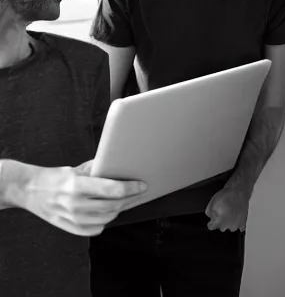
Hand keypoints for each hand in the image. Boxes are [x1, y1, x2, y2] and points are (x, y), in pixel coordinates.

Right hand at [6, 159, 146, 236]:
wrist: (30, 190)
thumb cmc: (57, 177)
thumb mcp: (78, 168)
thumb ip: (100, 169)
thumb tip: (123, 167)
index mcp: (77, 185)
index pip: (111, 190)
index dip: (131, 188)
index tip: (142, 185)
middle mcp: (74, 204)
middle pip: (113, 205)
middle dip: (131, 198)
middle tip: (140, 192)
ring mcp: (72, 219)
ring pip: (107, 218)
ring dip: (121, 209)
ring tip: (128, 200)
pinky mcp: (70, 228)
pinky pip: (96, 229)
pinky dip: (107, 221)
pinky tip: (111, 212)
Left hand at [205, 186, 249, 231]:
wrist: (238, 190)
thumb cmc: (226, 195)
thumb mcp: (211, 202)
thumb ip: (209, 213)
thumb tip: (211, 216)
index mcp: (219, 221)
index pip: (211, 227)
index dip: (211, 222)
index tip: (212, 220)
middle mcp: (227, 225)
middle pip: (221, 227)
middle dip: (220, 221)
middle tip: (222, 212)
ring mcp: (236, 225)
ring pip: (230, 227)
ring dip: (229, 222)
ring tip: (230, 212)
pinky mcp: (243, 222)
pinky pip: (239, 227)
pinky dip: (237, 222)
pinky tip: (236, 216)